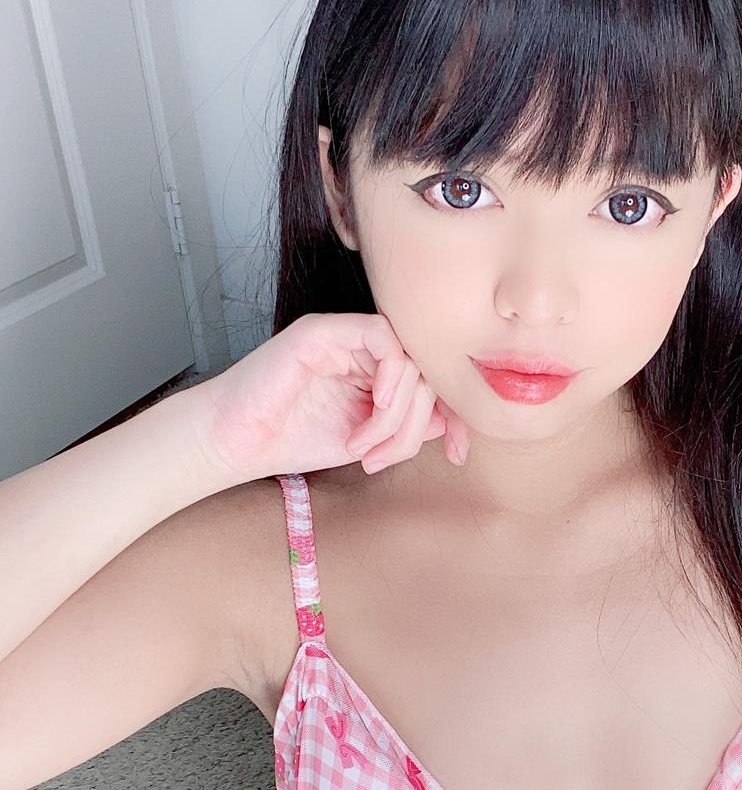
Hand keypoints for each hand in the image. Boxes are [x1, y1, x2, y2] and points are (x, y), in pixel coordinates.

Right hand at [189, 311, 471, 486]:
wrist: (234, 442)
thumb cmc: (290, 439)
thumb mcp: (368, 440)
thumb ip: (408, 425)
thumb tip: (452, 421)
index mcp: (374, 369)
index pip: (432, 379)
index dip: (455, 414)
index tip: (458, 455)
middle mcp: (362, 347)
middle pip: (426, 373)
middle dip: (415, 427)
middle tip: (381, 458)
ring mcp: (343, 335)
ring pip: (409, 359)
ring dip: (398, 415)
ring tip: (365, 447)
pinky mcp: (323, 331)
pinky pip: (382, 339)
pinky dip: (389, 382)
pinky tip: (369, 415)